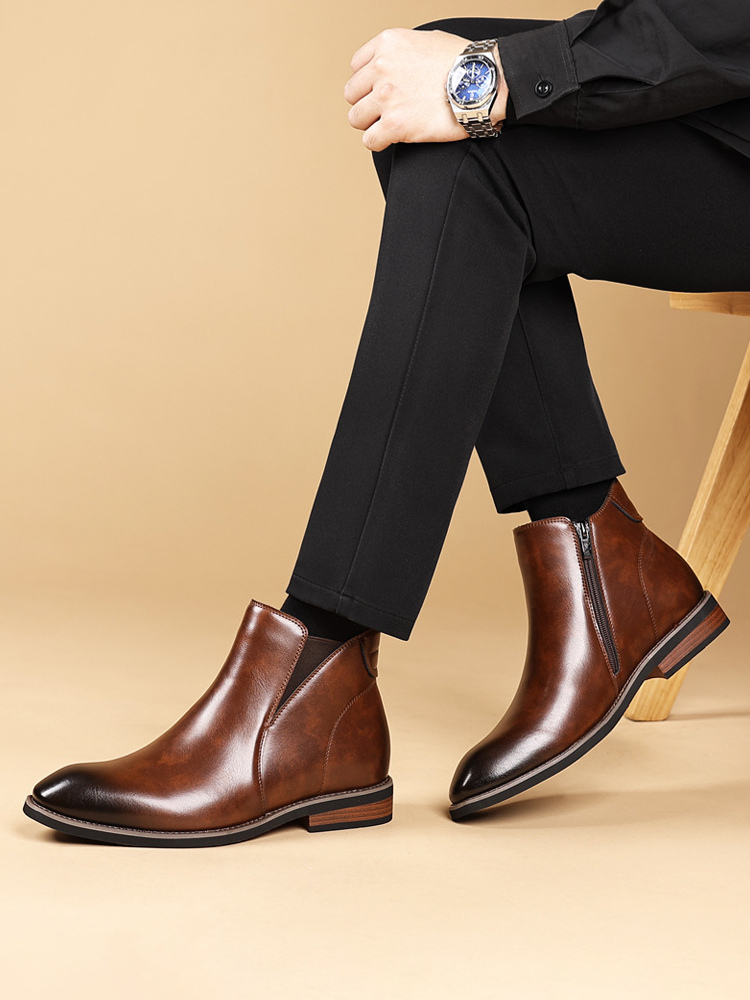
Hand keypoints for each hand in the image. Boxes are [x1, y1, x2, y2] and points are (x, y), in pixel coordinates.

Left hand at [344, 28, 507, 151]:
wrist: (482, 83)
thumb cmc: (463, 63)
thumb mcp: (427, 39)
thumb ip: (403, 52)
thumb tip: (396, 65)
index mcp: (388, 44)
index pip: (356, 67)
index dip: (369, 82)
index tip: (382, 90)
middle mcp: (382, 68)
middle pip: (352, 94)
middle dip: (367, 103)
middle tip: (387, 110)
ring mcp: (386, 98)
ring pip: (356, 118)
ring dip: (371, 124)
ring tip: (391, 124)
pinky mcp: (395, 125)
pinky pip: (369, 141)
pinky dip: (378, 142)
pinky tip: (392, 139)